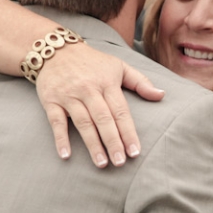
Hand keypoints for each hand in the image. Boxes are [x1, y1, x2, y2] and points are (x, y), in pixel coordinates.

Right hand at [36, 42, 164, 167]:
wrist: (55, 49)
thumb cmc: (91, 62)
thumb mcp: (118, 66)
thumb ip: (140, 82)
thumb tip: (161, 95)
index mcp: (107, 83)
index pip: (121, 111)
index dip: (128, 132)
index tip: (135, 151)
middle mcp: (89, 90)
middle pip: (104, 119)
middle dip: (113, 142)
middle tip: (120, 162)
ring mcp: (70, 95)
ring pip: (83, 123)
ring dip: (92, 144)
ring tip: (101, 163)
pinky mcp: (51, 100)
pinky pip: (56, 121)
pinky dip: (60, 138)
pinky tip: (66, 155)